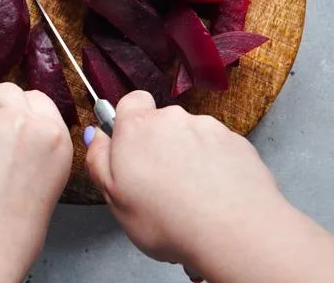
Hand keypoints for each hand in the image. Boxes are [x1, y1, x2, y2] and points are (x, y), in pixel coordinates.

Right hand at [84, 91, 333, 282]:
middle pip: (161, 123)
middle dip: (159, 146)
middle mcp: (174, 119)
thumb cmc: (168, 220)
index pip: (130, 101)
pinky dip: (215, 167)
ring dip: (188, 157)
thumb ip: (98, 159)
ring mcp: (209, 129)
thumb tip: (96, 136)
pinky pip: (219, 150)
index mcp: (137, 128)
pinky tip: (214, 197)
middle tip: (158, 184)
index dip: (128, 122)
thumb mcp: (114, 198)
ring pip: (191, 137)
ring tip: (190, 197)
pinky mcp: (238, 143)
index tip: (129, 147)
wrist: (234, 232)